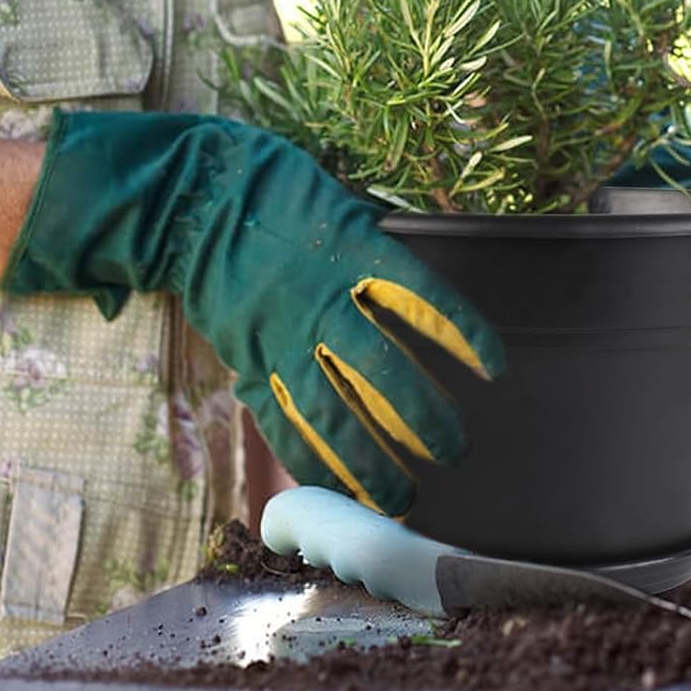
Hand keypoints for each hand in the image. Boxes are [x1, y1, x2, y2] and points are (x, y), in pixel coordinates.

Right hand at [3, 111, 503, 516]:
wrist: (194, 198)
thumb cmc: (278, 192)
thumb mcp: (343, 209)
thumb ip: (378, 255)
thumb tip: (417, 296)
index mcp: (355, 253)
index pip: (426, 300)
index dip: (465, 336)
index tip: (496, 368)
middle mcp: (322, 301)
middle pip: (383, 372)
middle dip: (424, 419)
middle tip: (456, 452)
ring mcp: (282, 336)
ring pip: (332, 410)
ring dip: (370, 460)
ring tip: (403, 498)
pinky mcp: (247, 358)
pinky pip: (281, 418)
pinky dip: (310, 457)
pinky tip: (337, 489)